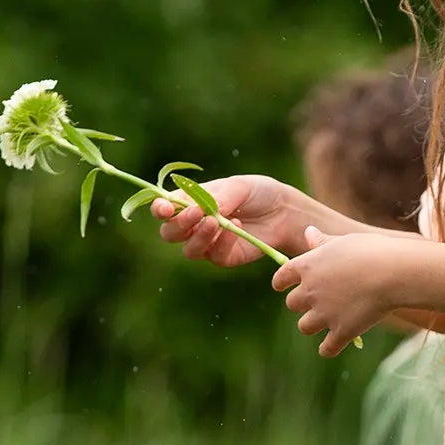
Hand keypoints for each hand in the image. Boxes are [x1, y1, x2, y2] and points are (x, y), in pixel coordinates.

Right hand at [153, 174, 298, 267]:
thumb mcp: (238, 187)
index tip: (164, 208)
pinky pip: (215, 255)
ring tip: (216, 222)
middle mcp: (193, 225)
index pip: (164, 208)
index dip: (159, 209)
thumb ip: (218, 197)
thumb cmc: (257, 193)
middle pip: (169, 233)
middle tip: (196, 213)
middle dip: (179, 224)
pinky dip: (223, 241)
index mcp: (189, 202)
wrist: (284, 211)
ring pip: (189, 249)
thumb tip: (202, 210)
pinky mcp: (223, 257)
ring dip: (199, 236)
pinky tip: (236, 227)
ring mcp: (207, 243)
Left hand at [273, 227, 409, 356]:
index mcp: (308, 266)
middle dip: (303, 303)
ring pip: (304, 327)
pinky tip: (334, 345)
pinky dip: (328, 348)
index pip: (281, 277)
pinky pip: (326, 349)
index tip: (282, 286)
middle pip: (292, 304)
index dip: (281, 282)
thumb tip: (308, 232)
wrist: (394, 273)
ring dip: (313, 324)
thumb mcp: (344, 240)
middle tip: (318, 301)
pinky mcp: (342, 332)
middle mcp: (310, 291)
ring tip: (326, 321)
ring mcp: (325, 314)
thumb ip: (323, 241)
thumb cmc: (372, 251)